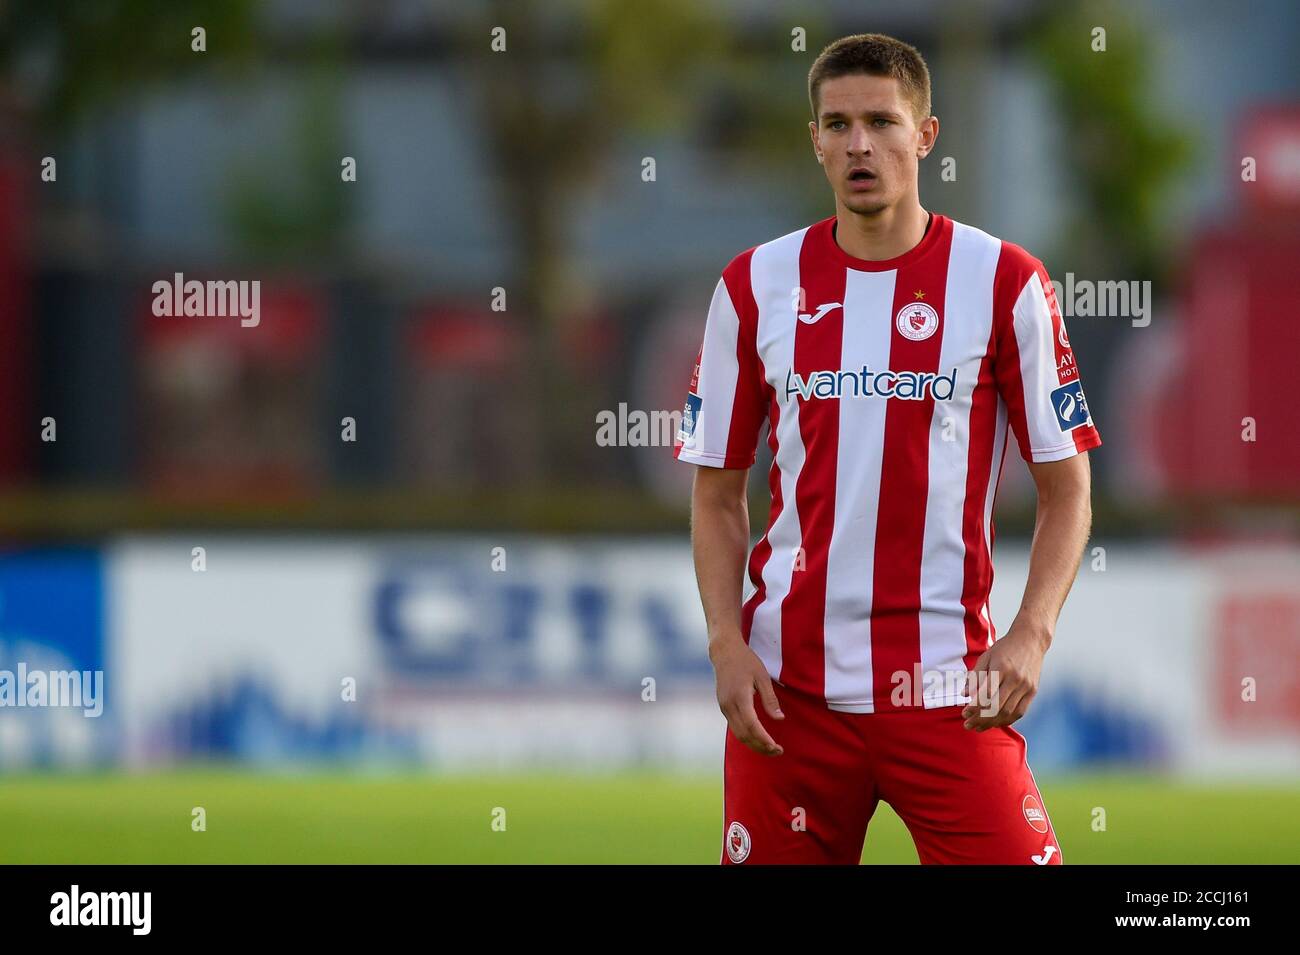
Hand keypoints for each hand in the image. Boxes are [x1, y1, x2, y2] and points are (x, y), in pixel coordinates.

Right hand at [710, 635, 784, 755]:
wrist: (724, 652)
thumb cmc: (746, 661)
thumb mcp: (762, 676)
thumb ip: (770, 699)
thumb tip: (779, 719)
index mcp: (740, 696)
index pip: (751, 725)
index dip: (763, 738)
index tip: (776, 747)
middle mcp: (729, 705)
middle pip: (744, 734)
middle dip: (761, 746)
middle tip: (778, 751)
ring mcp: (724, 707)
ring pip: (738, 734)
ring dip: (754, 744)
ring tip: (770, 748)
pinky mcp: (723, 707)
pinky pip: (735, 727)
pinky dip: (747, 736)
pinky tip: (759, 737)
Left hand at [961, 620, 1049, 731]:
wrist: (1030, 640)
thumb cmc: (1005, 648)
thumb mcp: (986, 656)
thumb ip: (975, 676)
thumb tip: (964, 694)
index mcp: (1001, 668)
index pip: (986, 693)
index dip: (974, 707)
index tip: (964, 713)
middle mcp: (1015, 679)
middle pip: (997, 706)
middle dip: (980, 719)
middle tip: (967, 725)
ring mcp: (1026, 686)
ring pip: (1008, 712)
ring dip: (992, 723)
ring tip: (979, 727)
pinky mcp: (1033, 691)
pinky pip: (1020, 711)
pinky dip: (1007, 720)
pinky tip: (995, 723)